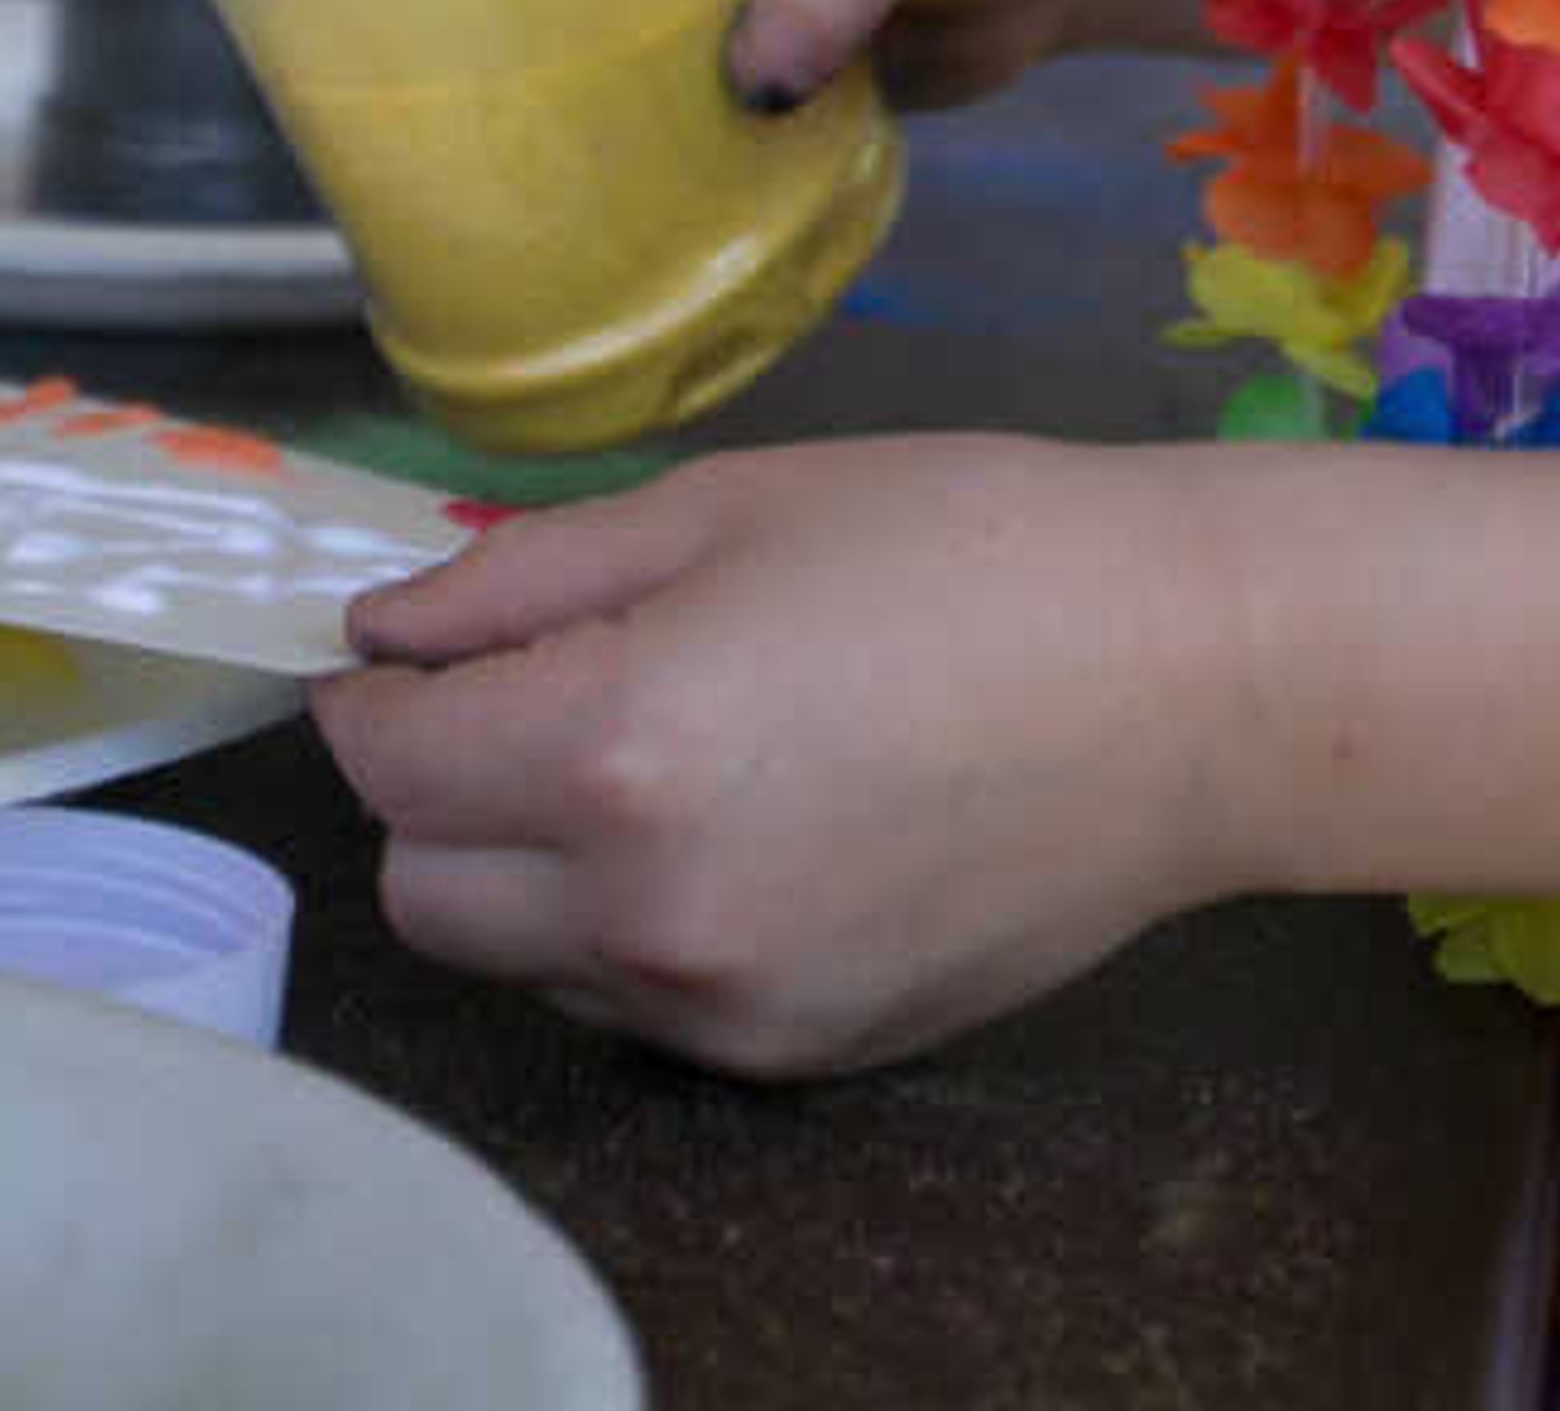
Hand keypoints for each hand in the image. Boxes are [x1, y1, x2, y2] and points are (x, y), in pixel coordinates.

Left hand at [313, 438, 1235, 1071]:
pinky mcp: (788, 1056)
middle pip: (423, 891)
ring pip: (523, 961)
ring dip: (535, 869)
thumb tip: (391, 626)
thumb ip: (530, 573)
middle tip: (531, 697)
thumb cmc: (965, 546)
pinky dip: (639, 925)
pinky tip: (753, 824)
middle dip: (439, 792)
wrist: (1182, 684)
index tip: (412, 650)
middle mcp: (641, 909)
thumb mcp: (732, 504)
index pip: (391, 760)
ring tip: (668, 756)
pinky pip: (638, 1002)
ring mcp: (716, 1005)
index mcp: (614, 746)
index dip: (377, 691)